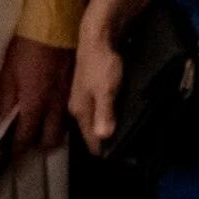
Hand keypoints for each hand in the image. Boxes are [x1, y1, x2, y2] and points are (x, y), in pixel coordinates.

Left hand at [0, 36, 74, 152]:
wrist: (53, 27)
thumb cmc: (24, 48)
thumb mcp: (7, 72)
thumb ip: (5, 99)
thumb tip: (2, 121)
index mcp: (35, 102)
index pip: (27, 136)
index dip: (19, 149)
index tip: (13, 157)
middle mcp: (54, 106)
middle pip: (51, 139)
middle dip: (40, 146)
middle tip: (27, 145)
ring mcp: (68, 98)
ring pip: (64, 128)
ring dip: (52, 135)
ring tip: (39, 133)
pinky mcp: (75, 89)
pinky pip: (69, 113)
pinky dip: (61, 120)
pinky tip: (51, 115)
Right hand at [70, 28, 124, 151]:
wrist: (98, 38)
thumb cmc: (102, 64)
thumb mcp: (106, 91)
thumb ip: (105, 114)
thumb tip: (103, 137)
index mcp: (79, 109)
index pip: (90, 139)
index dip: (102, 151)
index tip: (117, 160)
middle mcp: (77, 106)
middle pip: (89, 132)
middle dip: (101, 143)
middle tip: (121, 152)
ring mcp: (82, 97)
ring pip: (91, 121)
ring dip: (102, 130)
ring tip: (118, 138)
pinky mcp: (89, 90)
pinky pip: (96, 112)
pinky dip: (104, 118)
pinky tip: (113, 118)